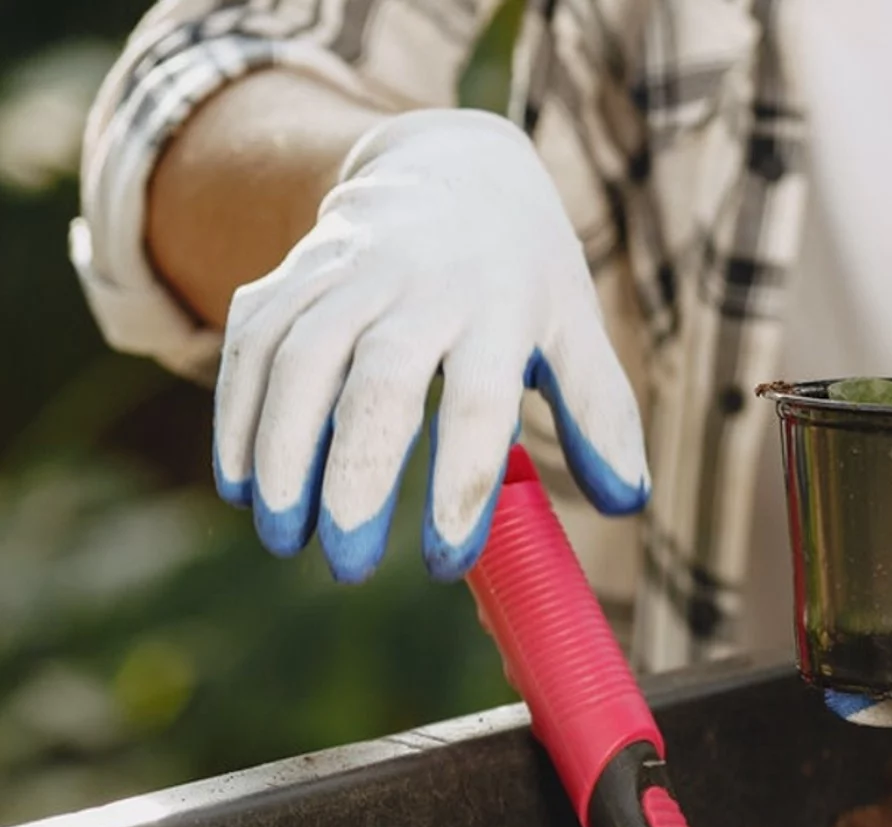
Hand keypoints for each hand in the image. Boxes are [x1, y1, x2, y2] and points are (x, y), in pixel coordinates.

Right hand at [211, 108, 649, 582]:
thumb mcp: (576, 329)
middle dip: (357, 481)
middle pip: (378, 386)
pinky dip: (238, 413)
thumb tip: (625, 501)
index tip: (445, 561)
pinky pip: (251, 342)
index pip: (480, 403)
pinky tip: (241, 485)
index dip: (459, 484)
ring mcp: (347, 273)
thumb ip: (600, 413)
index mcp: (501, 308)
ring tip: (283, 537)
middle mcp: (419, 286)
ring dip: (282, 455)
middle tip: (350, 566)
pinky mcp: (290, 272)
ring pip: (300, 362)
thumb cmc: (522, 274)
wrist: (451, 167)